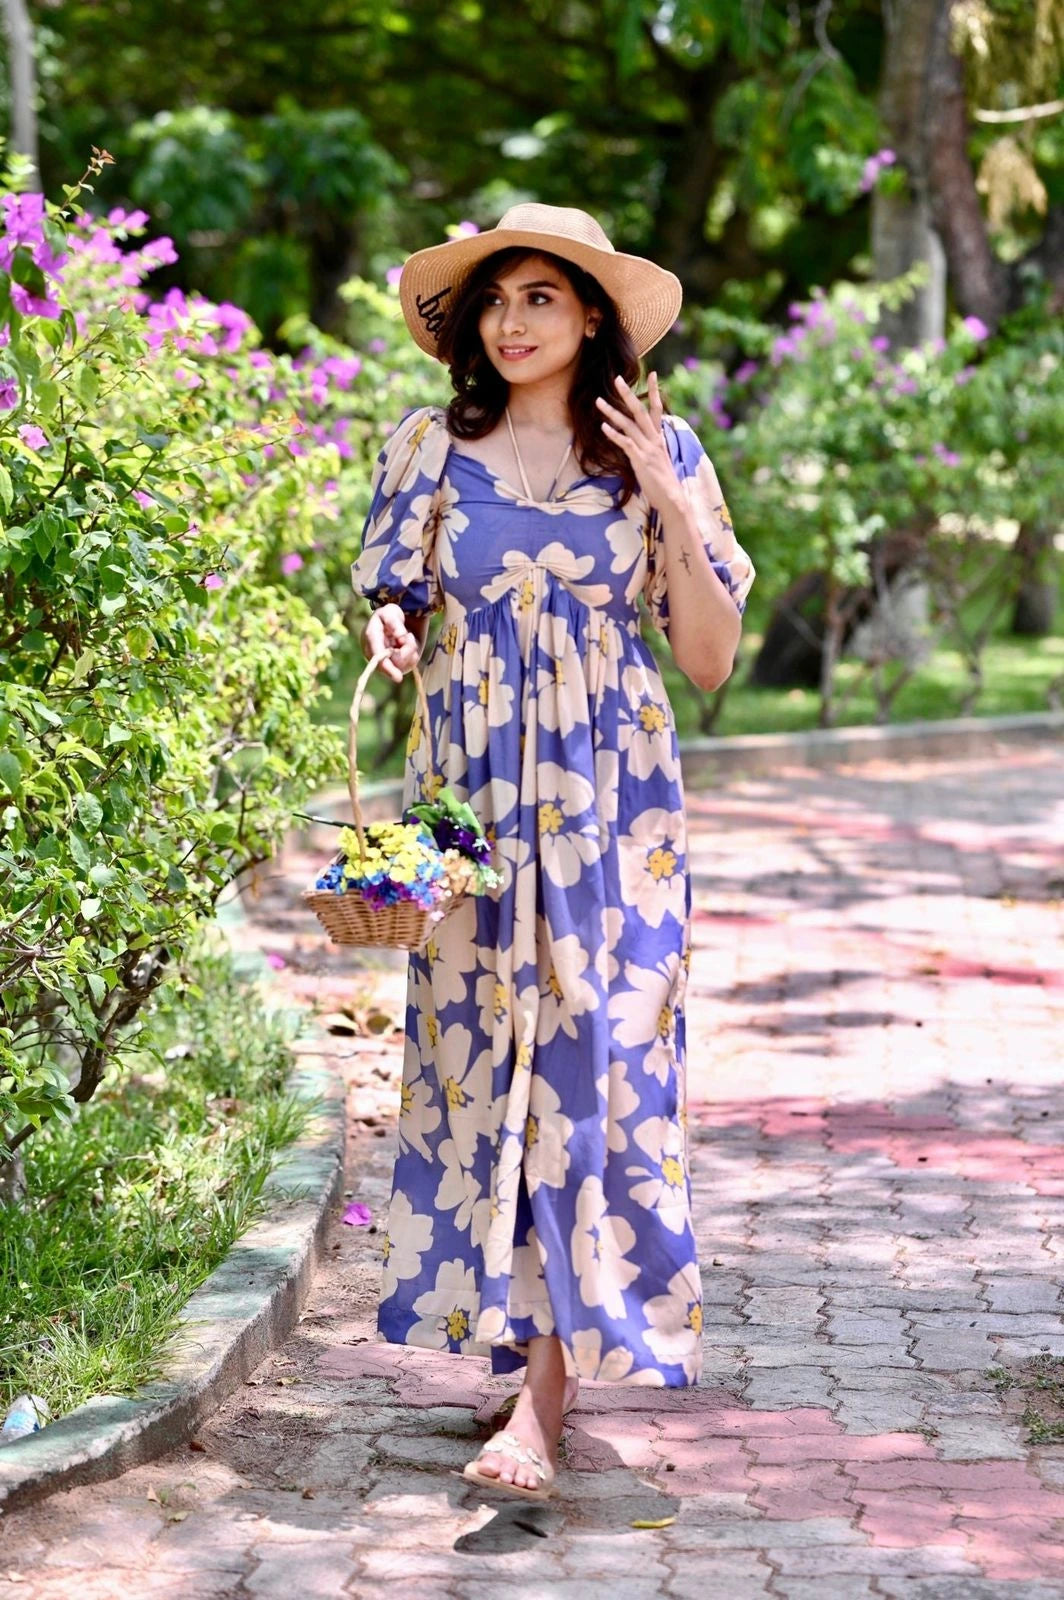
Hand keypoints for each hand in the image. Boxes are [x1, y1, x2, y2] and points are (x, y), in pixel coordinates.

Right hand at [363, 602, 419, 682]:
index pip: (378, 656)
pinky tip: (406, 646)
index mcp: (371, 637)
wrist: (390, 622)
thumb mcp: (390, 611)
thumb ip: (394, 622)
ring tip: (407, 637)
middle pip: (394, 662)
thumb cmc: (388, 616)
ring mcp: (384, 662)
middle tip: (409, 636)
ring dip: (410, 649)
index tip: (398, 678)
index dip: (387, 667)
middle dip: (407, 649)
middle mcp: (374, 654)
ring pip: (403, 664)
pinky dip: (412, 654)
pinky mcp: (394, 666)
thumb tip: (401, 636)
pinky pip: (409, 665)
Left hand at [596, 373, 681, 513]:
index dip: (655, 392)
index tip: (653, 374)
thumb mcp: (659, 460)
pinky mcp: (640, 460)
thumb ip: (652, 447)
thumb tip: (643, 442)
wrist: (673, 499)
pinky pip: (626, 443)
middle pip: (640, 411)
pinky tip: (603, 427)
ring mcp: (647, 449)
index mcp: (659, 438)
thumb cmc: (664, 482)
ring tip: (598, 401)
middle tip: (617, 379)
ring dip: (612, 412)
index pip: (658, 409)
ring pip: (628, 425)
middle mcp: (654, 440)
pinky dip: (614, 435)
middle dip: (628, 394)